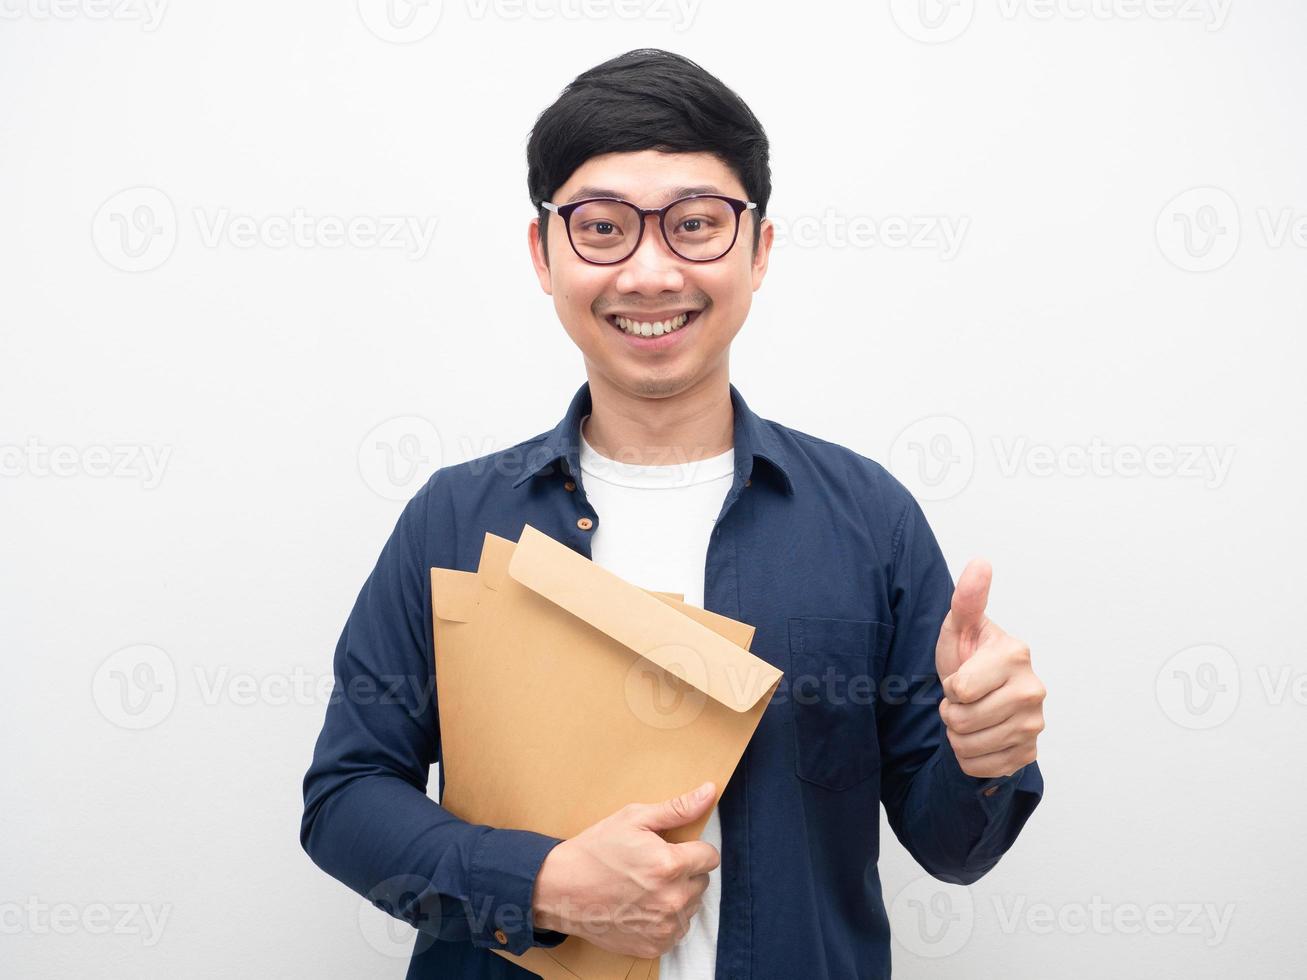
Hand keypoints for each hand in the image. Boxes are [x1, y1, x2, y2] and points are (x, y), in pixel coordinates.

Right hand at [530, 782, 719, 958]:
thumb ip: (677, 808)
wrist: (562, 890)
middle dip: (684, 872)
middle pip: (702, 882)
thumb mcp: (633, 819)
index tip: (672, 849)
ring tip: (645, 887)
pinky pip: (677, 929)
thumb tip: (709, 792)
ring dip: (677, 895)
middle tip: (653, 867)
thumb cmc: (596, 850)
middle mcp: (672, 899)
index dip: (692, 849)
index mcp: (670, 865)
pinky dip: (665, 919)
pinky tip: (642, 907)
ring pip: (692, 906)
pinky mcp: (655, 945)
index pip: (710, 857)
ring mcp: (664, 927)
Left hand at [935, 559, 1045, 778]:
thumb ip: (967, 598)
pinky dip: (969, 756)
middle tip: (963, 698)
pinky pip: (980, 767)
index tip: (961, 675)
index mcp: (1016, 655)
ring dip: (957, 734)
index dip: (949, 686)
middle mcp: (1033, 690)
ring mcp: (1034, 724)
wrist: (980, 698)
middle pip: (960, 721)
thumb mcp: (959, 627)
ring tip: (970, 715)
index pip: (958, 690)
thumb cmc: (967, 658)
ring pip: (968, 746)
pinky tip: (979, 736)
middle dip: (950, 712)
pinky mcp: (1029, 753)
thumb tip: (980, 563)